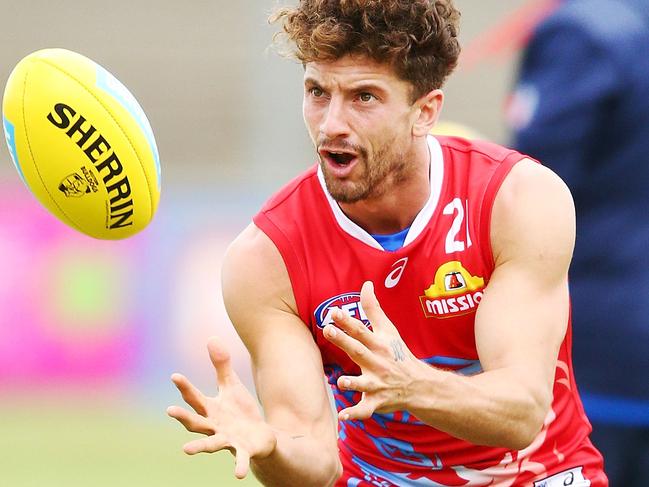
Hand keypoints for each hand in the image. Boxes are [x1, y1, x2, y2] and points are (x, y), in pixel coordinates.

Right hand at [167, 338, 276, 478]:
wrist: (259, 437)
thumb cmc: (240, 412)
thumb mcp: (231, 386)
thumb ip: (221, 365)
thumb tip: (211, 338)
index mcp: (211, 410)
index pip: (195, 398)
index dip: (185, 387)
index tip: (175, 376)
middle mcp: (214, 427)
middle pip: (196, 422)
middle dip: (183, 417)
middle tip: (169, 410)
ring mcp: (227, 440)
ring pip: (211, 444)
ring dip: (199, 447)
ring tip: (185, 450)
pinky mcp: (243, 451)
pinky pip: (240, 459)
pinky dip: (239, 466)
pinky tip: (238, 475)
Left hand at [323, 281, 425, 420]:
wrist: (420, 385)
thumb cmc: (398, 354)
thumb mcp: (388, 330)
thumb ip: (373, 309)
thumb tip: (366, 284)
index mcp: (379, 345)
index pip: (361, 330)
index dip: (347, 321)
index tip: (333, 311)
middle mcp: (378, 363)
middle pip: (359, 351)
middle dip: (344, 342)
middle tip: (328, 330)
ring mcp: (378, 384)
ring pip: (364, 384)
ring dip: (353, 383)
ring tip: (341, 381)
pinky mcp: (377, 402)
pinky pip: (366, 410)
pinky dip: (356, 414)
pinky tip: (343, 417)